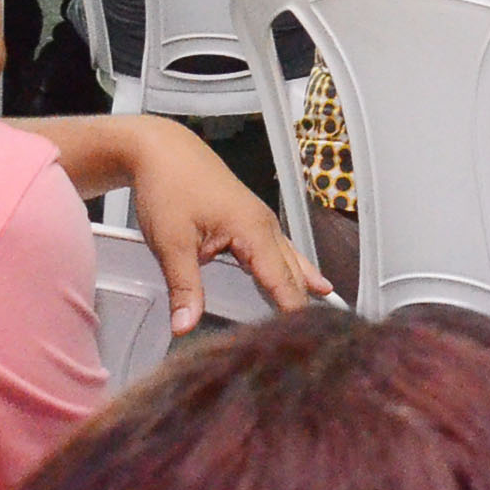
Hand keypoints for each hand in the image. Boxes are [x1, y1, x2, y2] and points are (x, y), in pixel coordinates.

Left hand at [116, 116, 331, 331]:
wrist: (161, 150)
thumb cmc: (169, 186)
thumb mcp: (171, 242)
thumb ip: (184, 287)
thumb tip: (185, 326)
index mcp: (253, 230)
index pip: (281, 281)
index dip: (292, 310)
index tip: (305, 338)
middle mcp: (264, 226)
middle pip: (291, 272)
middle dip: (302, 302)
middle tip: (318, 335)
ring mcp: (259, 221)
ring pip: (290, 259)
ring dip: (303, 284)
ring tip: (328, 305)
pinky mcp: (249, 219)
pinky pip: (280, 249)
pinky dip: (293, 268)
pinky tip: (308, 276)